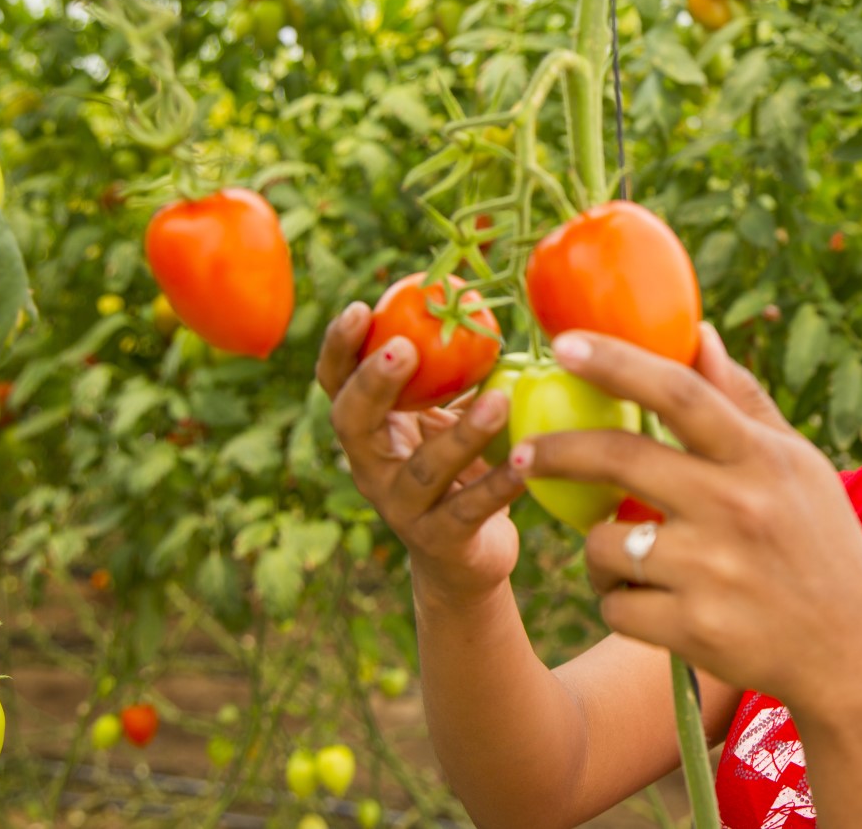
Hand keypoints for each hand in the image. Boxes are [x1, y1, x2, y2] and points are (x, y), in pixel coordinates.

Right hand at [316, 302, 525, 603]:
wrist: (465, 560)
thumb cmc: (458, 470)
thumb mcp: (447, 417)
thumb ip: (451, 373)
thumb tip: (478, 301)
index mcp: (369, 431)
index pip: (335, 384)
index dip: (340, 349)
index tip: (359, 308)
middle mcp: (371, 469)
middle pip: (353, 423)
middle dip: (376, 384)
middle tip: (406, 348)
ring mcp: (402, 508)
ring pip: (424, 469)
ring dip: (462, 434)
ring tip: (497, 400)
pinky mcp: (441, 540)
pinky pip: (472, 508)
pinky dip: (500, 483)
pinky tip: (526, 459)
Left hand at [507, 324, 861, 710]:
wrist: (853, 653)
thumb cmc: (819, 544)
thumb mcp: (798, 465)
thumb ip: (743, 400)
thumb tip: (699, 332)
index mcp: (760, 458)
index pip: (681, 393)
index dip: (618, 363)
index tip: (565, 343)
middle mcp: (735, 507)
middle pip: (619, 459)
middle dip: (555, 452)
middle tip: (522, 454)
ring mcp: (713, 571)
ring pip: (604, 544)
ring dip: (602, 552)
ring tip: (639, 563)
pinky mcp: (693, 629)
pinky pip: (614, 605)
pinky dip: (621, 604)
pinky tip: (658, 607)